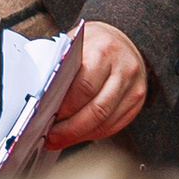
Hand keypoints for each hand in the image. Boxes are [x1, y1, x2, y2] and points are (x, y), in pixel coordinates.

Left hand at [47, 18, 147, 151]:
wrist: (125, 39)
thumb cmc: (93, 44)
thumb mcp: (75, 44)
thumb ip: (61, 67)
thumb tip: (41, 97)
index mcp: (103, 50)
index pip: (83, 86)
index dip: (64, 107)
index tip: (46, 117)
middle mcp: (123, 69)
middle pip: (96, 109)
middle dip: (71, 128)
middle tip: (51, 136)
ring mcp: (134, 87)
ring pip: (106, 122)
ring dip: (80, 135)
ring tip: (60, 139)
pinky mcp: (137, 102)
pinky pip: (114, 125)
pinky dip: (93, 134)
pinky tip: (78, 134)